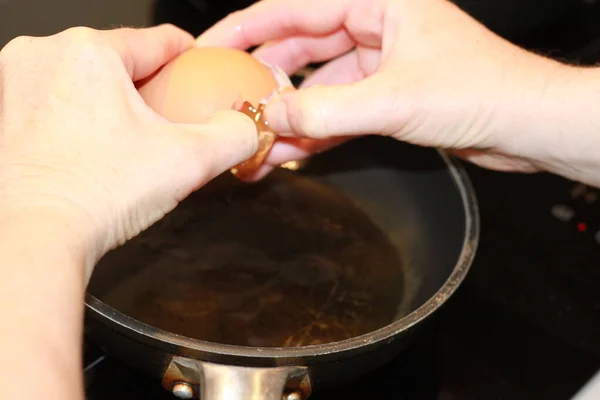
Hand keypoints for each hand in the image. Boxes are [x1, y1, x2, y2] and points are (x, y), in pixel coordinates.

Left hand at [0, 24, 257, 274]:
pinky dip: (83, 115)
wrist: (34, 239)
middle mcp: (44, 54)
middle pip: (122, 60)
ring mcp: (15, 82)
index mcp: (90, 51)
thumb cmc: (93, 195)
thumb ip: (234, 135)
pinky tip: (97, 148)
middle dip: (150, 87)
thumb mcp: (189, 160)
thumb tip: (247, 127)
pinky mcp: (4, 111)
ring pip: (89, 79)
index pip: (160, 40)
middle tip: (169, 123)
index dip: (191, 58)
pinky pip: (59, 98)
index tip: (201, 75)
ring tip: (132, 141)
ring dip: (115, 101)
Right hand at [197, 0, 592, 180]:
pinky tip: (291, 152)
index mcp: (378, 0)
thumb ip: (327, 110)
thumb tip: (274, 116)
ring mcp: (379, 62)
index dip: (244, 29)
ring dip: (289, 115)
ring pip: (317, 86)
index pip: (293, 8)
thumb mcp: (394, 101)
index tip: (208, 49)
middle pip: (299, 47)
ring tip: (256, 141)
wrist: (525, 126)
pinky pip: (337, 111)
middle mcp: (375, 24)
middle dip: (263, 80)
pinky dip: (315, 132)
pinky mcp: (386, 96)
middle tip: (228, 103)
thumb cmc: (485, 90)